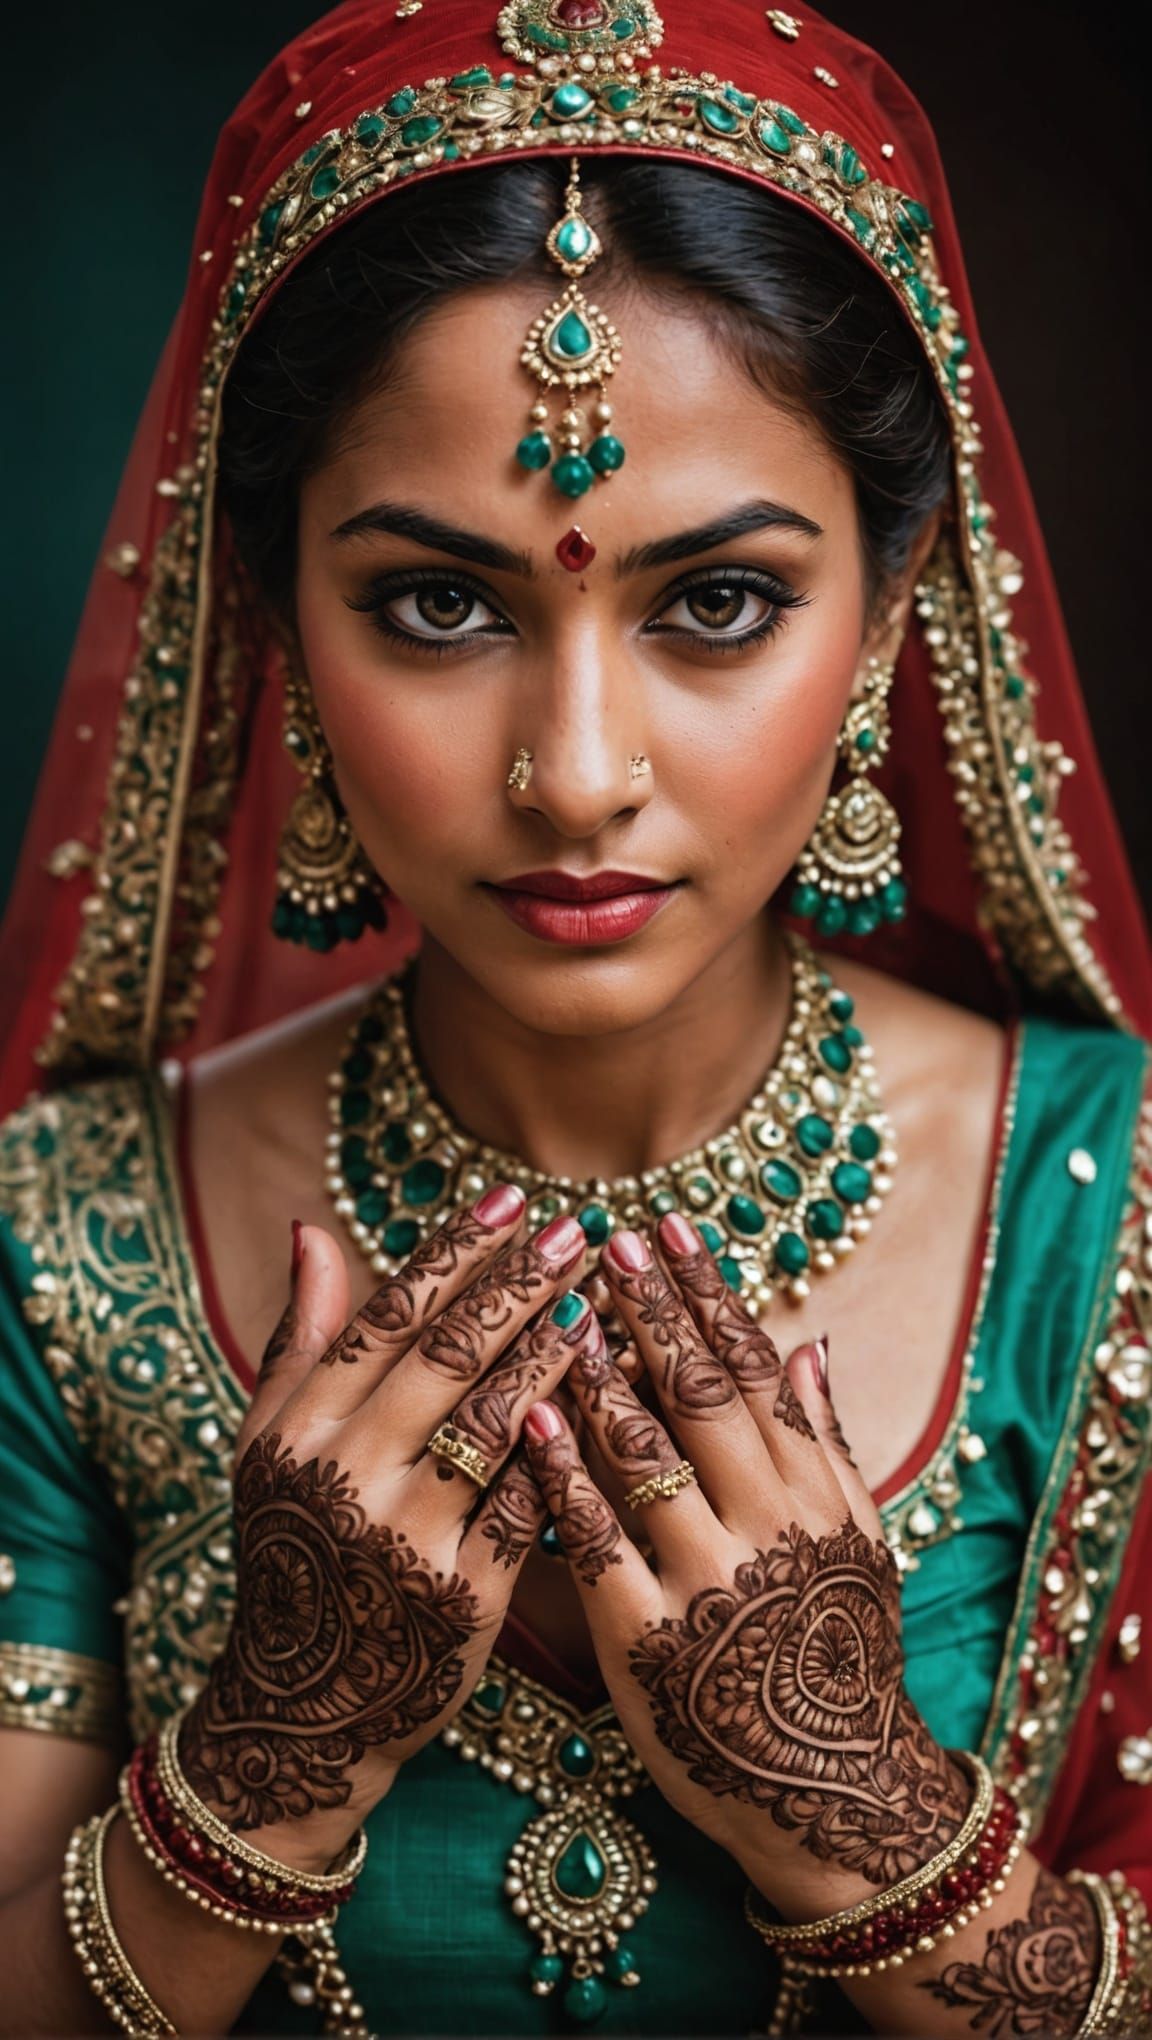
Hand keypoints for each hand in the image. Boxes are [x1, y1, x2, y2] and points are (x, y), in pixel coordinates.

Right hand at [181, 1188, 598, 1860]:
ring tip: (605, 1301)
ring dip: (556, 1352)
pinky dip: (573, 1447)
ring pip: (494, 1422)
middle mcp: (344, 1476)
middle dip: (518, 1286)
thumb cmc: (299, 1553)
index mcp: (297, 1430)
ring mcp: (404, 1538)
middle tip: (581, 1231)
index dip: (455, 1252)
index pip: (385, 1316)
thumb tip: (314, 1229)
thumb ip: (302, 1341)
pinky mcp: (461, 1596)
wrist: (303, 1710)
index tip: (515, 1199)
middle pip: (444, 1357)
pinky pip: (531, 1501)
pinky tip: (616, 1401)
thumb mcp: (272, 1449)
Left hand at [521, 1216, 968, 1923]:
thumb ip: (826, 1439)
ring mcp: (706, 1581)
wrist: (831, 1792)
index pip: (755, 1369)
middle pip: (701, 1395)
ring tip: (560, 1308)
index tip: (669, 1229)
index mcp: (812, 1491)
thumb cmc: (834, 1653)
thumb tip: (810, 1340)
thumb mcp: (854, 1540)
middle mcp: (766, 1525)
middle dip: (652, 1309)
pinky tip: (529, 1417)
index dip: (708, 1293)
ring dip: (600, 1373)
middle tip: (607, 1237)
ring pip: (646, 1455)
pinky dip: (563, 1474)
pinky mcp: (646, 1641)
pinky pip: (596, 1541)